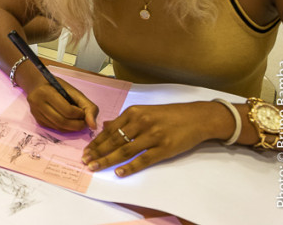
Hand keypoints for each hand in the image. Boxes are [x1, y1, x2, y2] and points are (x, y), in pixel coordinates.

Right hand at [26, 78, 97, 132]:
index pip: (68, 110)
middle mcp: (38, 104)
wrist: (37, 85)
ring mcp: (36, 113)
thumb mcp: (73, 91)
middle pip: (62, 122)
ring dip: (72, 128)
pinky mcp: (37, 120)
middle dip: (77, 124)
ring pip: (58, 128)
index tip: (83, 112)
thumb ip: (87, 106)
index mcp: (47, 92)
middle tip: (84, 122)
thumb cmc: (57, 86)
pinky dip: (65, 128)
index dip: (80, 114)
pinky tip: (68, 123)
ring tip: (77, 122)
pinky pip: (54, 128)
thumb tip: (93, 126)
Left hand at [82, 102, 217, 176]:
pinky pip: (143, 160)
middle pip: (114, 140)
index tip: (86, 150)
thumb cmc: (170, 115)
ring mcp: (152, 136)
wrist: (197, 117)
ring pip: (125, 150)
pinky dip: (130, 167)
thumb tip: (106, 126)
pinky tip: (119, 173)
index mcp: (134, 112)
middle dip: (98, 152)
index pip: (110, 129)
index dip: (96, 141)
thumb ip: (125, 120)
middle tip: (86, 161)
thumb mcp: (145, 111)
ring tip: (96, 167)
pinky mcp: (164, 148)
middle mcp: (141, 122)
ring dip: (108, 160)